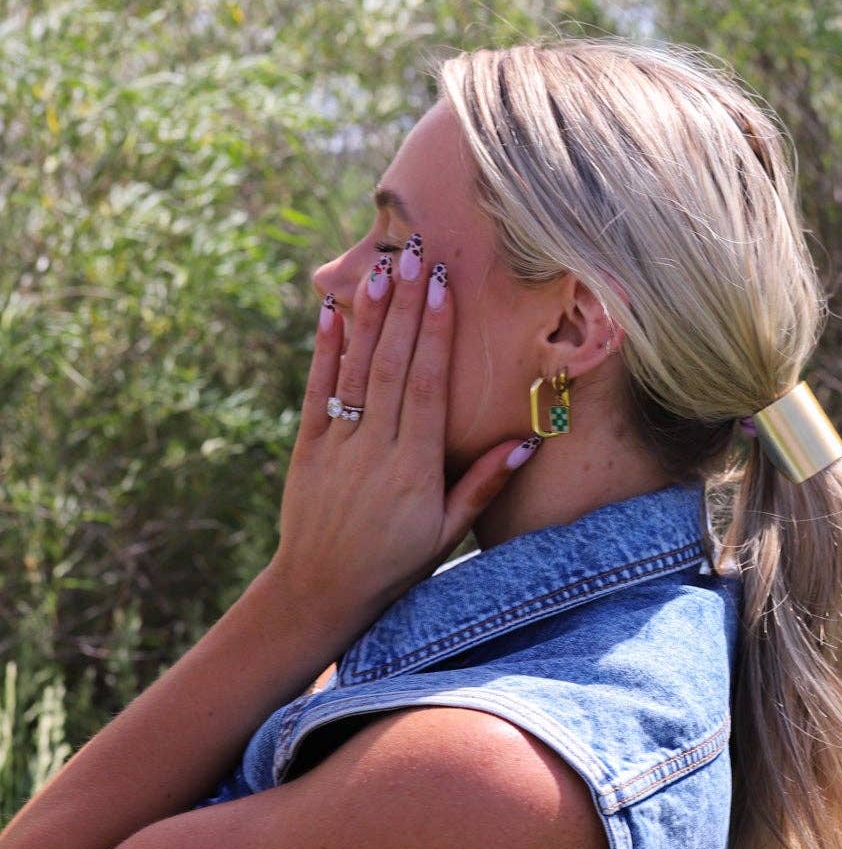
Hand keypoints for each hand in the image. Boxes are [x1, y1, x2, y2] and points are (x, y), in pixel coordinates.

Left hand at [267, 233, 541, 643]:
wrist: (321, 591)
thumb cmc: (395, 564)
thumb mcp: (448, 532)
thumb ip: (484, 485)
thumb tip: (527, 441)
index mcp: (414, 468)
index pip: (428, 388)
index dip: (436, 336)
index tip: (444, 291)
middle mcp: (375, 449)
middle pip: (394, 366)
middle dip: (406, 308)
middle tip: (416, 257)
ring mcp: (338, 445)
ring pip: (357, 371)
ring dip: (370, 318)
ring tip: (381, 270)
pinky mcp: (307, 448)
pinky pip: (318, 392)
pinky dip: (325, 351)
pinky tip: (332, 313)